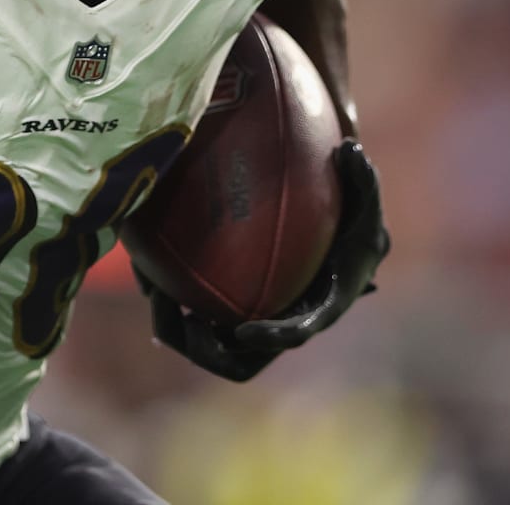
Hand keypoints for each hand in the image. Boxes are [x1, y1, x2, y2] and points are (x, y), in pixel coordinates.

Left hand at [137, 139, 388, 381]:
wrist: (330, 238)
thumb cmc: (349, 217)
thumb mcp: (363, 199)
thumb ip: (361, 180)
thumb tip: (350, 150)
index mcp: (320, 307)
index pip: (297, 333)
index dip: (272, 338)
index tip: (244, 331)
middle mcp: (281, 326)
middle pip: (238, 358)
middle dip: (202, 345)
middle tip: (170, 309)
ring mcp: (252, 323)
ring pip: (206, 343)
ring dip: (176, 328)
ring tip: (154, 292)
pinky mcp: (227, 312)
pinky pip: (194, 316)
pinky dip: (172, 301)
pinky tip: (147, 273)